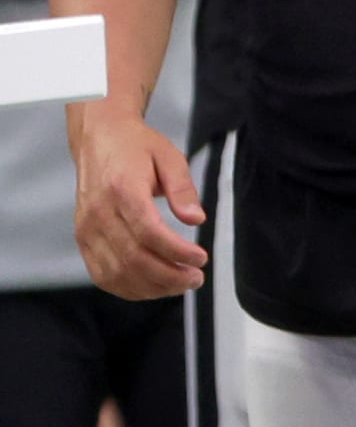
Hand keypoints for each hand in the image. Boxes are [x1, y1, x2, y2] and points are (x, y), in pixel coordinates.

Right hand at [74, 104, 206, 298]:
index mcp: (122, 189)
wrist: (99, 138)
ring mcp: (87, 228)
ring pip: (117, 272)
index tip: (201, 258)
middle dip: (169, 276)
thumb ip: (183, 188)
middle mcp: (99, 212)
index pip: (148, 232)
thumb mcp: (169, 157)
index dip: (177, 252)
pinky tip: (154, 287)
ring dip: (152, 287)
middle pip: (133, 258)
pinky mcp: (83, 239)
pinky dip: (129, 288)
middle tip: (196, 278)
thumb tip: (196, 219)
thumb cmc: (136, 147)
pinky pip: (102, 275)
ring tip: (181, 284)